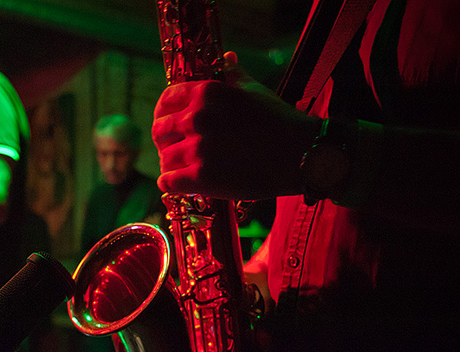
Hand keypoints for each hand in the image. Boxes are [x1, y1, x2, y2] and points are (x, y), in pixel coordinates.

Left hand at [152, 52, 320, 200]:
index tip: (170, 124)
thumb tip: (226, 58)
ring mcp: (198, 149)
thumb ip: (233, 74)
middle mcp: (198, 118)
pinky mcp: (200, 178)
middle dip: (166, 142)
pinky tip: (181, 185)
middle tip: (177, 150)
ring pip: (164, 159)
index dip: (165, 114)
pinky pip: (167, 182)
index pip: (165, 101)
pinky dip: (171, 185)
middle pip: (159, 132)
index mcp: (206, 93)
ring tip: (185, 169)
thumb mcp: (254, 90)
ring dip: (172, 166)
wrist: (301, 156)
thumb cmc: (279, 121)